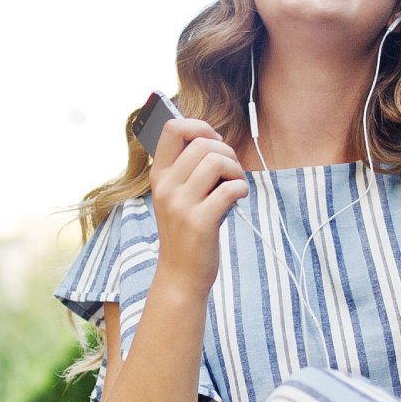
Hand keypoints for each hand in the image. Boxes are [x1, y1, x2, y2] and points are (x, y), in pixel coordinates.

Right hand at [147, 116, 247, 289]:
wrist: (181, 274)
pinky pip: (229, 189)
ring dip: (236, 170)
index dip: (199, 126)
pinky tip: (239, 198)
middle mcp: (166, 187)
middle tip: (231, 171)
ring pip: (216, 162)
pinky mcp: (200, 222)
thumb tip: (212, 138)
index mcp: (159, 176)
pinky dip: (241, 189)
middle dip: (227, 152)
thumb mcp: (176, 196)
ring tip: (236, 185)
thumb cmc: (185, 231)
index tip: (213, 142)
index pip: (172, 129)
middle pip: (203, 144)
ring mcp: (181, 205)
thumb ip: (187, 169)